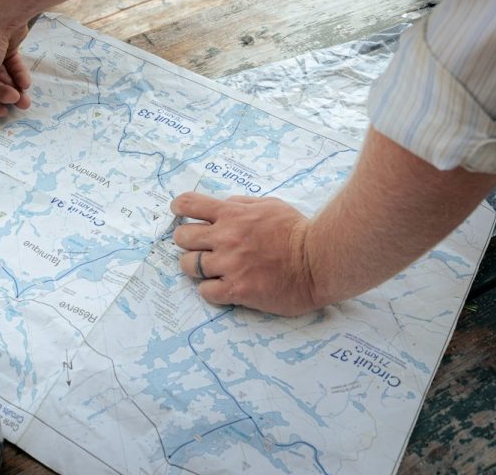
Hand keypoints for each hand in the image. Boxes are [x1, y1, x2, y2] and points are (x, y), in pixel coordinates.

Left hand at [171, 193, 320, 316]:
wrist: (318, 261)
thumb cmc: (297, 231)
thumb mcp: (269, 205)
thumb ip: (242, 204)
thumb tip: (223, 205)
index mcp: (232, 214)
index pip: (189, 204)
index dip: (179, 207)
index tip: (178, 213)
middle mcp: (225, 238)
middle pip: (182, 237)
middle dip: (185, 240)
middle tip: (197, 246)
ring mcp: (229, 265)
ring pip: (189, 266)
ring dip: (194, 267)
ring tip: (208, 269)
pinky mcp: (237, 290)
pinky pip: (206, 292)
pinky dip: (209, 290)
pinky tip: (221, 287)